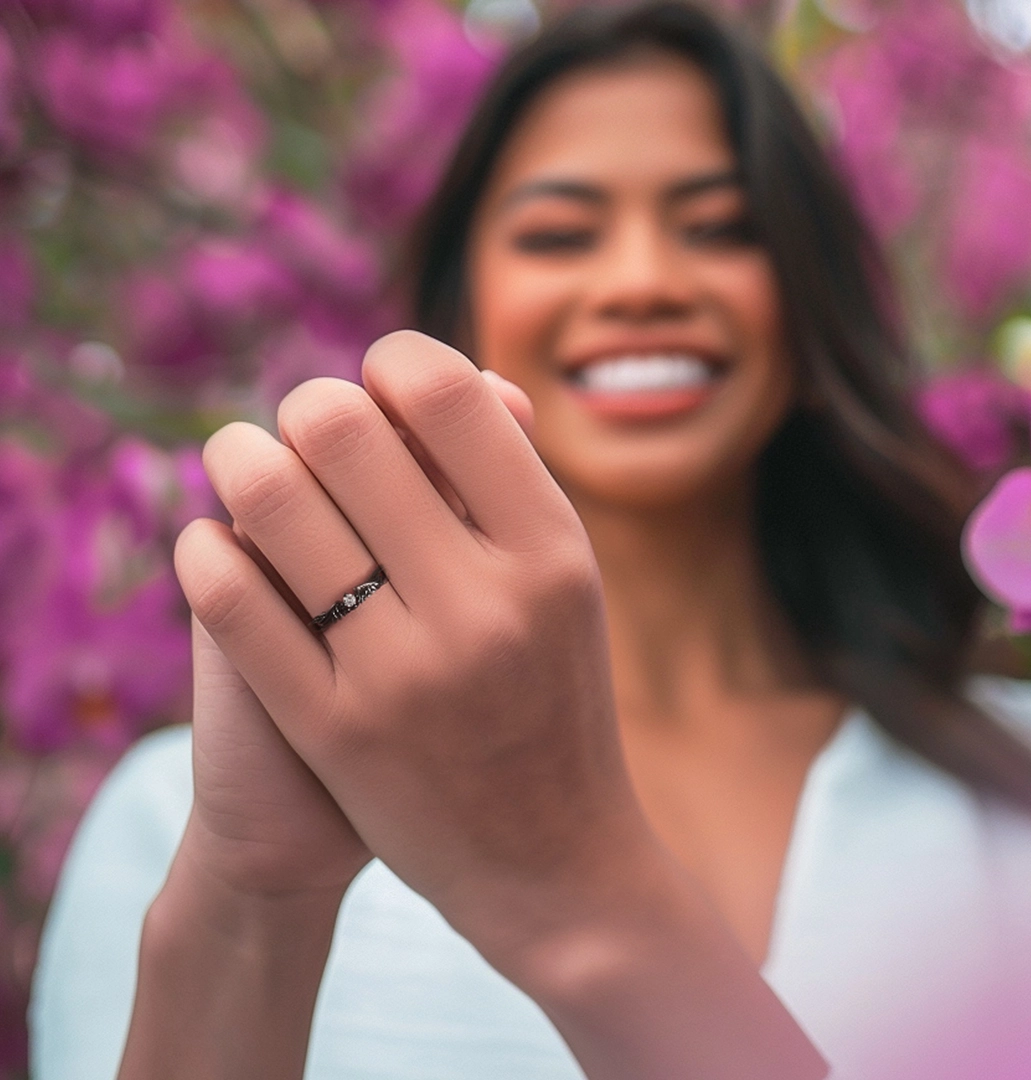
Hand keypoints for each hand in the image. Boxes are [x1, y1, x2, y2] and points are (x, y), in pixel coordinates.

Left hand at [170, 333, 824, 1079]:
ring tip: (239, 457)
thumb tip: (452, 374)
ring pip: (274, 501)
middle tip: (307, 420)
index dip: (395, 361)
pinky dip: (207, 552)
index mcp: (552, 551)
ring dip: (239, 458)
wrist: (550, 857)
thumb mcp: (563, 585)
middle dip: (309, 404)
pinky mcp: (335, 731)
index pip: (447, 394)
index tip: (381, 379)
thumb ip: (511, 481)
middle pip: (345, 427)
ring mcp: (404, 673)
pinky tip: (212, 542)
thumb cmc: (553, 696)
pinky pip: (234, 601)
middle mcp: (484, 604)